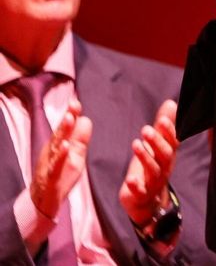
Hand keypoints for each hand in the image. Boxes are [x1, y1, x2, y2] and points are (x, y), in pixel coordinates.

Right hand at [30, 98, 91, 219]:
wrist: (43, 200)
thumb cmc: (59, 175)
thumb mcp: (74, 156)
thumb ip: (80, 139)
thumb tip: (85, 119)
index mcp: (59, 146)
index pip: (65, 128)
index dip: (70, 115)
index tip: (77, 101)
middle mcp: (52, 153)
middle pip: (60, 133)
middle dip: (67, 119)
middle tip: (74, 104)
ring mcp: (50, 164)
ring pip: (56, 146)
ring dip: (63, 132)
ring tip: (70, 118)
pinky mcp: (51, 177)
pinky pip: (55, 165)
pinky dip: (60, 156)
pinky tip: (65, 146)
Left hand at [119, 99, 178, 224]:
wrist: (146, 202)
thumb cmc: (151, 169)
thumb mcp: (157, 147)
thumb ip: (163, 127)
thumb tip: (171, 103)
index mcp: (168, 156)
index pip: (173, 142)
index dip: (169, 131)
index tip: (162, 119)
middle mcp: (164, 168)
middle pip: (165, 154)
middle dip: (157, 142)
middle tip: (146, 129)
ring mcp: (153, 182)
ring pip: (153, 170)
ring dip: (145, 157)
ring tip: (135, 144)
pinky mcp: (141, 195)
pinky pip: (140, 191)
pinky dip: (136, 185)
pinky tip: (130, 179)